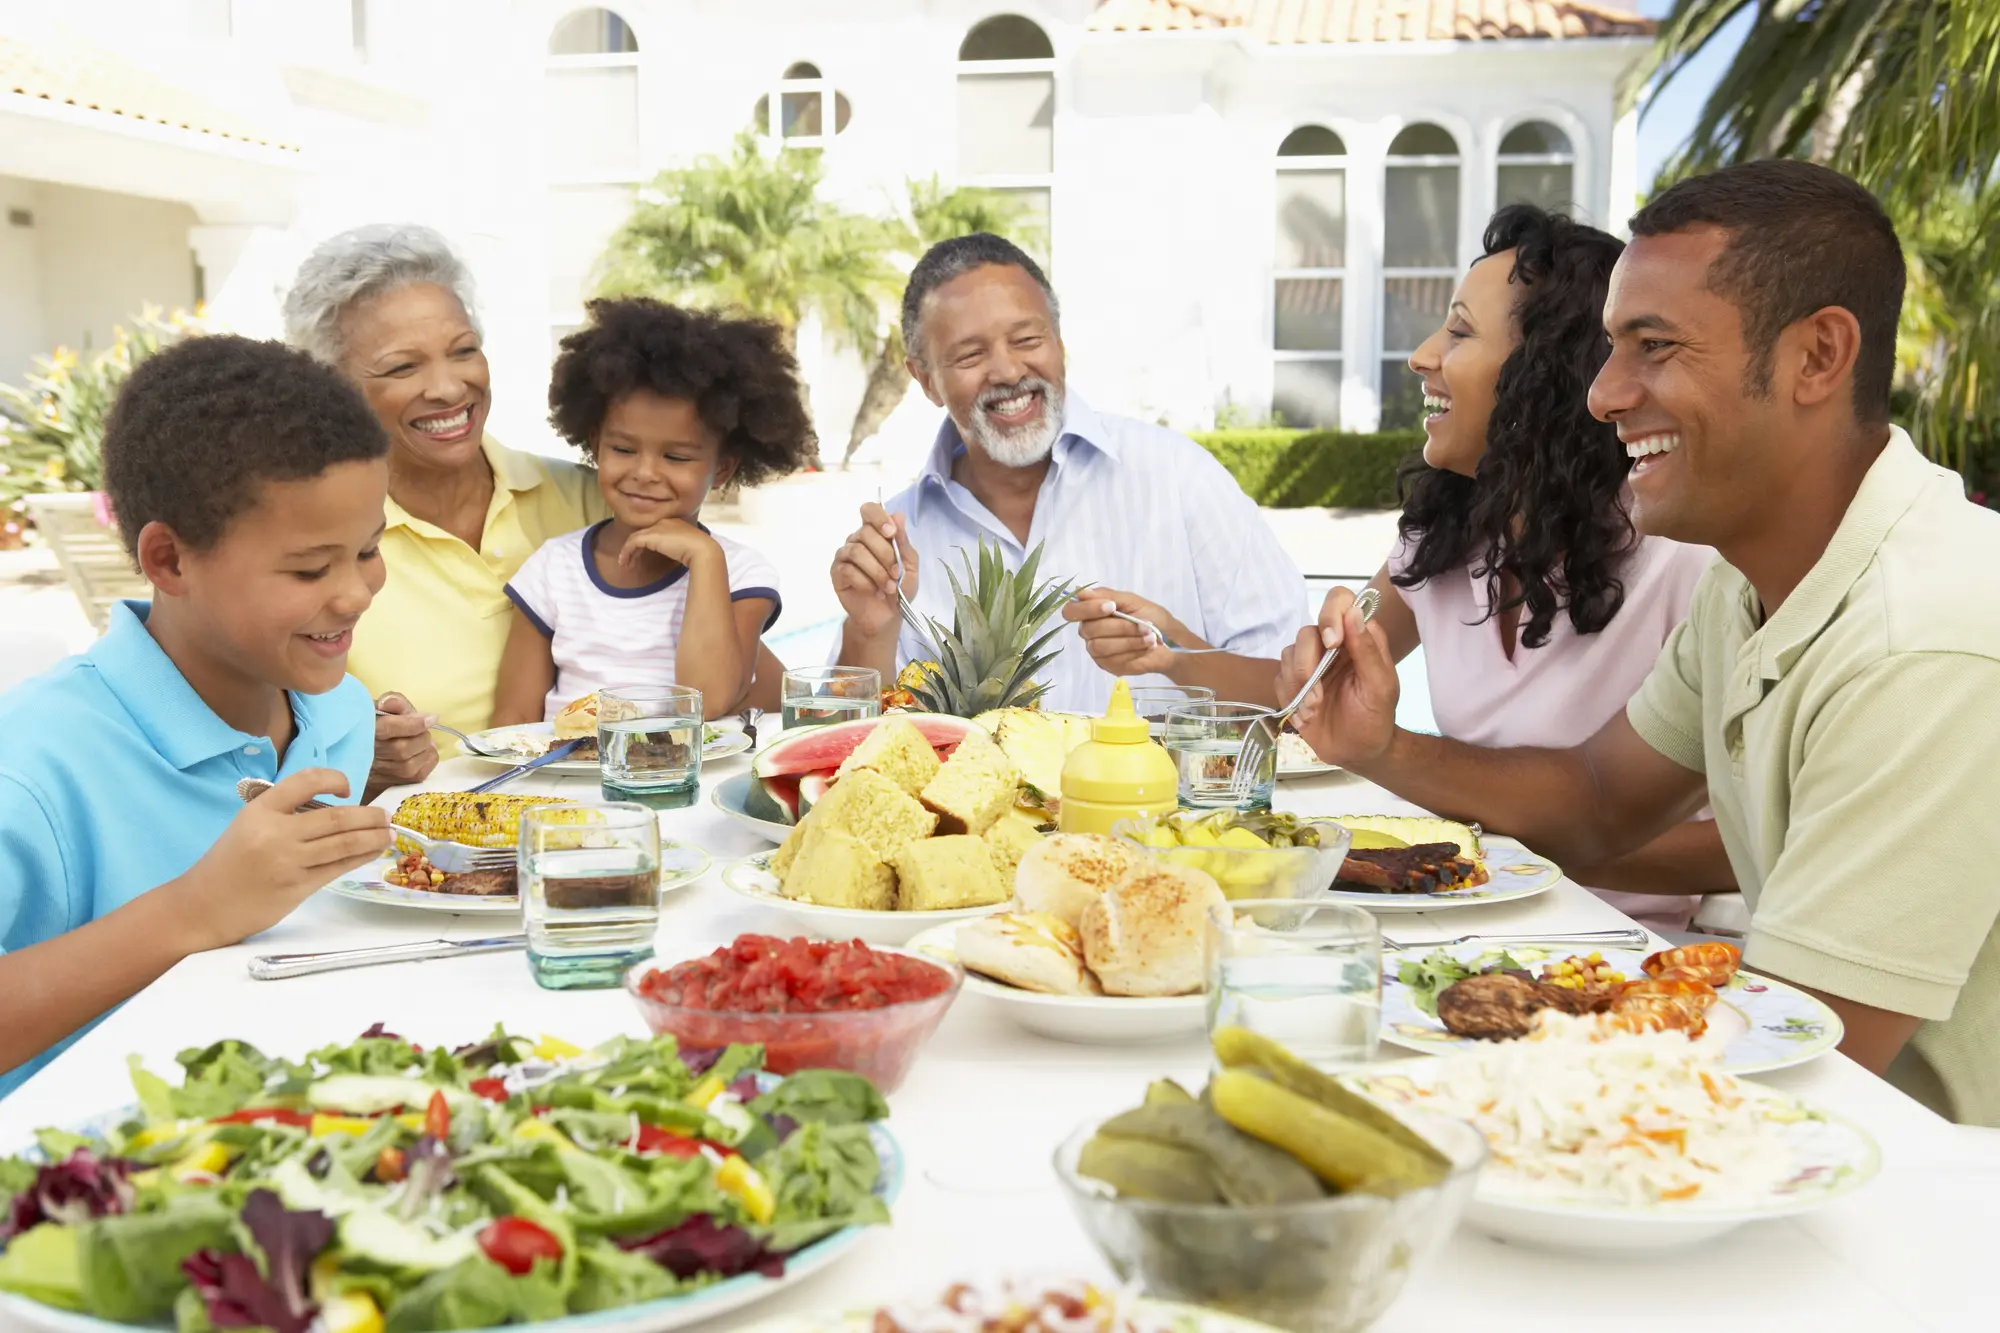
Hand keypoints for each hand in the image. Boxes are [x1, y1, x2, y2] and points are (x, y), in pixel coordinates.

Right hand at [168, 769, 392, 951]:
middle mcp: (275, 832)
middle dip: (368, 816)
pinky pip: (337, 867)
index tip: (348, 788)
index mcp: (260, 810)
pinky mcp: (297, 887)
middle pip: (336, 818)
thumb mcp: (248, 825)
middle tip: (386, 816)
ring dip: (372, 837)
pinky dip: (359, 857)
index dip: (333, 779)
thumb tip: (335, 810)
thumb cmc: (229, 863)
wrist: (202, 905)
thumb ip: (284, 814)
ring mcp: (288, 861)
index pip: (305, 781)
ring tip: (388, 834)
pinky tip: (372, 851)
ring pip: (343, 844)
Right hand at [369, 692, 437, 793]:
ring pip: (412, 764)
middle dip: (420, 735)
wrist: (364, 752)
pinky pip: (419, 774)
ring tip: (420, 741)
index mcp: (364, 732)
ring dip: (424, 749)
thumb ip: (390, 702)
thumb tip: (392, 702)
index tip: (431, 718)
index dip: (413, 723)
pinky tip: (422, 753)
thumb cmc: (376, 725)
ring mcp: (380, 774)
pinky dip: (427, 760)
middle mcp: (369, 756)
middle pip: (403, 748)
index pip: (388, 728)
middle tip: (421, 729)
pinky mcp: (392, 785)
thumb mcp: (380, 707)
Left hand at [621, 518, 719, 569]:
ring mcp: (656, 527)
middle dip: (634, 548)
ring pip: (635, 538)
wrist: (703, 549)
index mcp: (673, 522)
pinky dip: (626, 552)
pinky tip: (625, 562)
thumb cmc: (700, 551)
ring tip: (625, 565)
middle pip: (643, 534)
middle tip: (629, 561)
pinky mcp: (651, 535)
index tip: (641, 556)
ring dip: (628, 552)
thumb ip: (679, 547)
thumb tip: (676, 557)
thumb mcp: (688, 547)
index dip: (645, 544)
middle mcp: (663, 522)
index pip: (653, 531)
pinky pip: (632, 543)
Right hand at [831, 502, 917, 640]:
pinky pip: (848, 570)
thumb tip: (898, 514)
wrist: (886, 615)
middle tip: (897, 573)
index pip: (869, 510)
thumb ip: (903, 542)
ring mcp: (844, 556)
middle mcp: (857, 540)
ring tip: (889, 587)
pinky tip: (875, 591)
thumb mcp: (909, 565)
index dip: (879, 518)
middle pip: (865, 533)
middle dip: (885, 554)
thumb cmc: (899, 587)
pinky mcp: (837, 573)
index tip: (891, 534)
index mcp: (875, 533)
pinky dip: (866, 582)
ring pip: (856, 551)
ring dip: (877, 571)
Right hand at [1062, 587, 1190, 676]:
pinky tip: (1147, 646)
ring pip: (1100, 646)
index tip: (1112, 607)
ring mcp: (1096, 651)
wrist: (1169, 639)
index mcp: (1091, 612)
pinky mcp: (1107, 665)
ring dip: (1128, 640)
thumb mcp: (1131, 600)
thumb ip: (1107, 595)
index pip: (1071, 611)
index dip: (1088, 609)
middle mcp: (1089, 632)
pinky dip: (1133, 650)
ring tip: (1150, 636)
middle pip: (1088, 630)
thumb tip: (1081, 591)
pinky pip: (1113, 659)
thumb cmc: (1150, 616)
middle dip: (1119, 626)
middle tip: (1144, 624)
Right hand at [1276, 586, 1400, 767]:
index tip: (1332, 643)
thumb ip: (1368, 649)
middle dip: (1308, 665)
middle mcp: (1332, 645)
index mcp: (1357, 637)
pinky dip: (1290, 697)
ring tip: (1314, 709)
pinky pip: (1279, 677)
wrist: (1357, 752)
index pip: (1339, 601)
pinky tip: (1306, 715)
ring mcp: (1310, 663)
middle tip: (1318, 696)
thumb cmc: (1375, 718)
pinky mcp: (1293, 682)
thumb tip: (1354, 612)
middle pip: (1306, 632)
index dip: (1331, 615)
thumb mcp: (1380, 686)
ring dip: (1299, 685)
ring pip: (1288, 653)